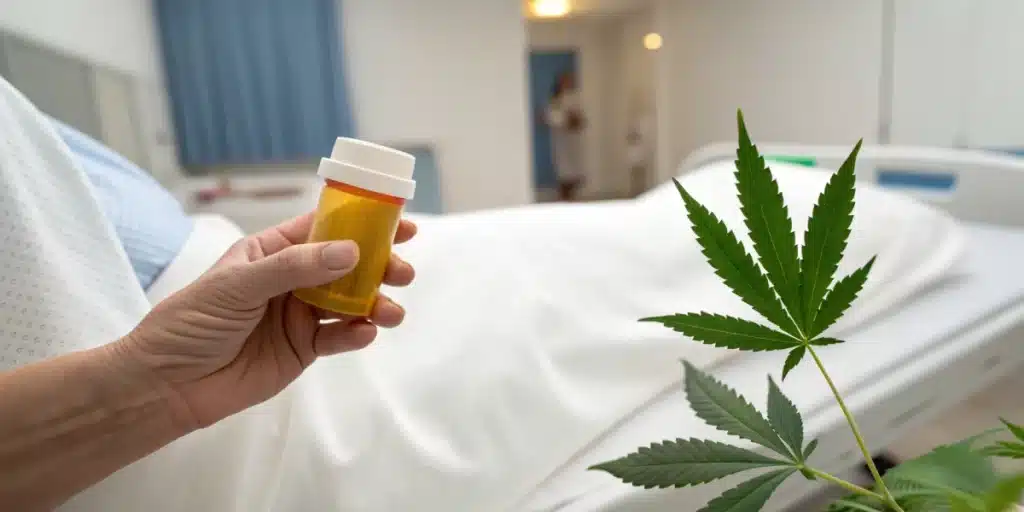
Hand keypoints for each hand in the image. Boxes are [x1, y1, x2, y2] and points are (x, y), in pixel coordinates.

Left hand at [118, 213, 416, 429]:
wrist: (168, 385)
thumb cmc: (192, 322)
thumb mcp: (239, 285)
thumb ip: (295, 268)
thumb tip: (351, 252)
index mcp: (271, 251)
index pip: (323, 228)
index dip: (362, 223)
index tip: (400, 223)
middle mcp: (291, 279)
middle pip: (346, 265)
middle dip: (379, 266)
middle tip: (403, 271)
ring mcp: (299, 315)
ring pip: (350, 302)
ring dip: (375, 302)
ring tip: (391, 311)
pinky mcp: (303, 350)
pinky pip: (339, 338)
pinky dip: (356, 335)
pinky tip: (364, 334)